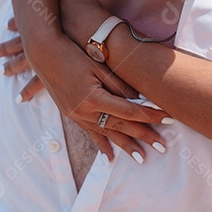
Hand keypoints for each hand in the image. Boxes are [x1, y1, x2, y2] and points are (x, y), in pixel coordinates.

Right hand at [0, 17, 172, 161]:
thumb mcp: (99, 67)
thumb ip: (119, 86)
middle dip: (143, 136)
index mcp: (94, 98)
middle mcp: (84, 111)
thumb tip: (140, 100)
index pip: (129, 110)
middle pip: (120, 125)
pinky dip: (102, 145)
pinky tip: (110, 157)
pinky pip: (90, 134)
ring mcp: (76, 115)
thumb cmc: (74, 55)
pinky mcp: (71, 115)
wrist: (44, 54)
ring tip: (142, 157)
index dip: (150, 115)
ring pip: (106, 134)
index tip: (168, 118)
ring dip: (125, 146)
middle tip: (162, 146)